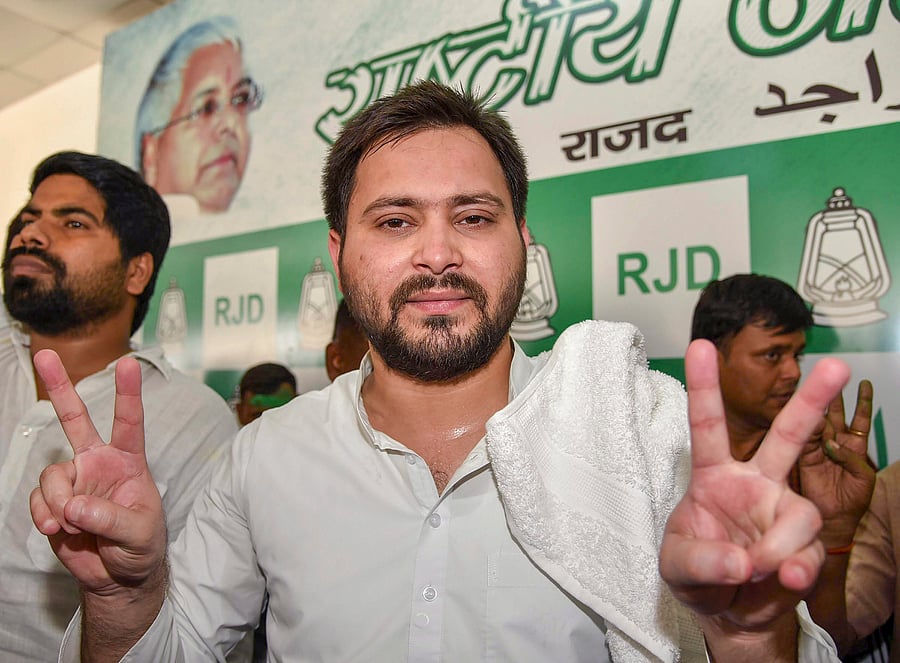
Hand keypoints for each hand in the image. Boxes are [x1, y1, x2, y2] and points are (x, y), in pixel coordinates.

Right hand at [29, 349, 166, 595]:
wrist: (119, 577)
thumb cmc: (141, 547)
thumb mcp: (138, 533)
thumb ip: (109, 518)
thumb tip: (75, 505)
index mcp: (129, 462)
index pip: (130, 422)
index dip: (128, 393)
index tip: (128, 363)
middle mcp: (98, 463)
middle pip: (75, 419)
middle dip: (60, 387)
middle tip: (44, 353)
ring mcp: (73, 480)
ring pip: (52, 476)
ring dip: (60, 504)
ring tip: (76, 526)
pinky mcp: (54, 502)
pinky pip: (40, 500)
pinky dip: (46, 516)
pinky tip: (59, 530)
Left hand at [660, 340, 849, 633]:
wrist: (729, 613)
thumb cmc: (696, 575)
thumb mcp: (677, 567)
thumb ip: (701, 561)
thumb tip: (743, 562)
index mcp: (713, 476)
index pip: (707, 426)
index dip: (704, 387)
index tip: (699, 346)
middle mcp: (755, 484)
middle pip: (787, 436)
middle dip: (811, 402)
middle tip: (838, 366)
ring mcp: (784, 512)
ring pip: (801, 515)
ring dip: (777, 548)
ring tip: (755, 570)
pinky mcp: (806, 544)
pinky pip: (809, 551)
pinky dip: (794, 570)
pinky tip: (783, 580)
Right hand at [797, 380, 875, 546]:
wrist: (833, 523)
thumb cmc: (852, 504)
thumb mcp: (863, 477)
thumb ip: (851, 457)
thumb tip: (831, 442)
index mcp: (855, 447)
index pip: (859, 419)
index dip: (863, 401)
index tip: (865, 383)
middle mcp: (834, 444)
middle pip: (835, 415)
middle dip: (834, 396)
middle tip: (833, 374)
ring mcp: (816, 450)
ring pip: (816, 423)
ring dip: (815, 407)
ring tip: (813, 388)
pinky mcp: (800, 458)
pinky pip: (800, 439)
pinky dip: (800, 427)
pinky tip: (801, 415)